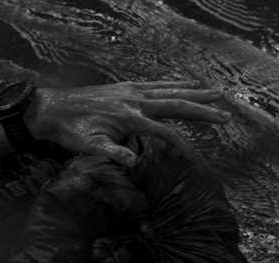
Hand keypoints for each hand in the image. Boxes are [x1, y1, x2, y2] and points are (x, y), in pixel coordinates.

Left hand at [25, 80, 229, 165]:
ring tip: (218, 94)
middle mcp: (135, 100)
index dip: (182, 144)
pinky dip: (176, 84)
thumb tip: (133, 162)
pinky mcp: (126, 87)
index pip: (164, 131)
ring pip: (171, 91)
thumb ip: (113, 153)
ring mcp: (132, 91)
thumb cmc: (70, 132)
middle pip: (177, 105)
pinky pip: (157, 85)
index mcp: (129, 117)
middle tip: (226, 115)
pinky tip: (187, 84)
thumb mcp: (89, 147)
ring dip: (195, 93)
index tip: (197, 155)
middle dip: (202, 111)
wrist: (53, 109)